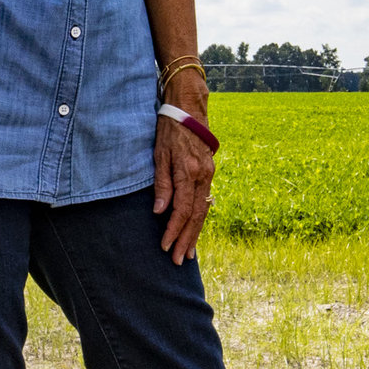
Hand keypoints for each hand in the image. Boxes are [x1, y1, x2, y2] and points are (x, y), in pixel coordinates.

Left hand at [152, 77, 212, 264]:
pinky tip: (195, 229)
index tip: (165, 247)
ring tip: (188, 253)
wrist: (189, 108)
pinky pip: (205, 200)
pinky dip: (200, 218)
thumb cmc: (170, 129)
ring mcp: (208, 174)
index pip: (182, 210)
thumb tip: (160, 211)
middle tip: (178, 260)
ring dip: (195, 233)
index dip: (174, 231)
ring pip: (203, 210)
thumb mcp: (160, 154)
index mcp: (189, 173)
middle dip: (186, 239)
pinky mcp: (208, 172)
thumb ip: (162, 184)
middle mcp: (203, 176)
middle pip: (195, 216)